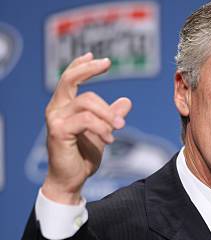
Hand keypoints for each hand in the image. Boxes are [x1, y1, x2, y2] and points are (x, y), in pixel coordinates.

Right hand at [42, 52, 131, 203]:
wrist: (71, 180)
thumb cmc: (82, 157)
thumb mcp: (102, 132)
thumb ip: (111, 117)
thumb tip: (126, 101)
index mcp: (64, 106)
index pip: (69, 77)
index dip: (82, 65)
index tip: (100, 58)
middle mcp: (56, 109)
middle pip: (70, 79)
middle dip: (90, 69)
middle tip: (108, 64)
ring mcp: (55, 119)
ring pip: (86, 102)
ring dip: (107, 114)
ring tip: (119, 129)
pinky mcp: (58, 131)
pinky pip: (85, 120)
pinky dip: (102, 128)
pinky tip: (109, 139)